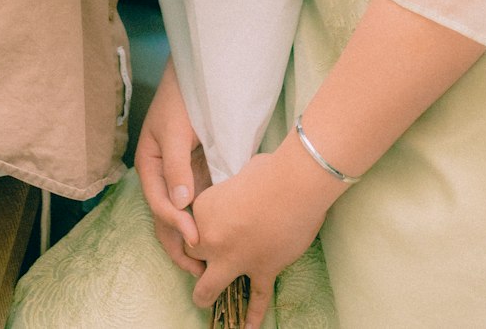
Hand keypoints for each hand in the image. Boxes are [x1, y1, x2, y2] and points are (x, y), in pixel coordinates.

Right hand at [135, 58, 210, 275]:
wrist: (198, 76)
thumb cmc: (181, 99)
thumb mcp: (175, 131)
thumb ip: (177, 168)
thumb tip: (180, 205)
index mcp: (149, 167)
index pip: (159, 204)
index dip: (176, 224)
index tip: (196, 239)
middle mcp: (162, 177)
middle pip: (166, 219)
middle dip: (180, 245)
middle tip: (201, 269)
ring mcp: (180, 178)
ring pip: (183, 217)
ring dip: (193, 239)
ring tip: (211, 264)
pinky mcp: (199, 175)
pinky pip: (200, 204)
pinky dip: (206, 222)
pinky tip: (220, 237)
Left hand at [189, 134, 342, 328]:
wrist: (293, 185)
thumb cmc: (267, 171)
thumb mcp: (237, 176)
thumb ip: (231, 193)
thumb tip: (240, 193)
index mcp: (203, 211)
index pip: (191, 225)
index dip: (201, 224)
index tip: (211, 222)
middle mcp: (213, 240)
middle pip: (192, 258)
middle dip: (197, 258)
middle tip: (207, 256)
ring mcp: (236, 260)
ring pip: (208, 289)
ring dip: (206, 294)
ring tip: (206, 299)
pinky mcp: (262, 272)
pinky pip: (256, 300)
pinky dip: (252, 316)